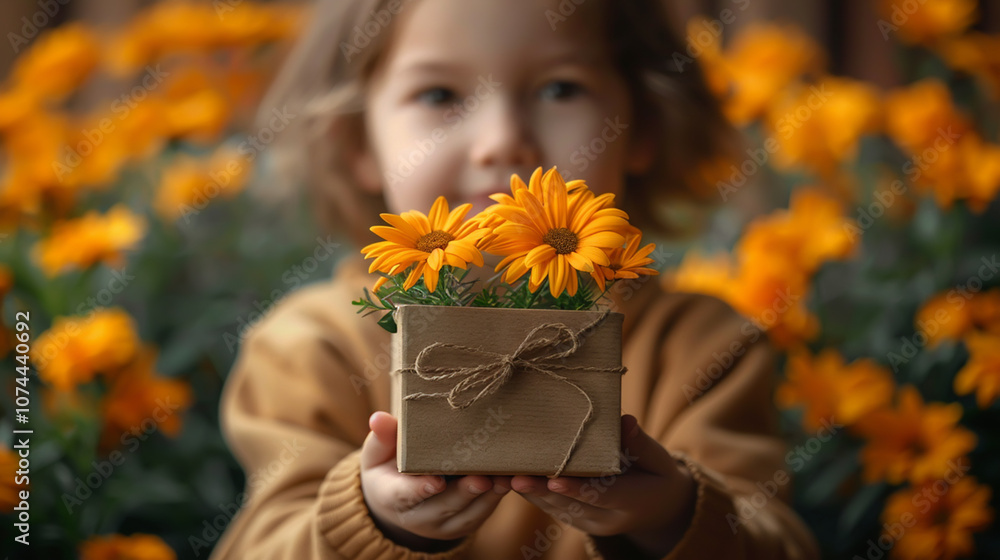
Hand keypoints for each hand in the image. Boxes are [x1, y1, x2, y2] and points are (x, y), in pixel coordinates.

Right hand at [360, 411, 511, 549]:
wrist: (396, 500)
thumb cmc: (388, 468)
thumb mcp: (377, 452)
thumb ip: (382, 437)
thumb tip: (378, 418)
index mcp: (391, 497)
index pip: (404, 495)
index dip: (419, 489)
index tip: (435, 482)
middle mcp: (416, 517)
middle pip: (442, 507)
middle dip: (463, 494)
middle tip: (482, 478)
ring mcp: (440, 525)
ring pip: (465, 515)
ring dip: (486, 498)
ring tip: (504, 478)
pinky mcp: (460, 526)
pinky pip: (479, 516)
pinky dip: (495, 500)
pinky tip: (509, 481)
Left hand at [510, 415, 695, 557]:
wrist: (659, 509)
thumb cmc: (658, 476)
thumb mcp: (660, 461)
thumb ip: (641, 444)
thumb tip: (625, 421)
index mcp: (633, 503)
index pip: (602, 495)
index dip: (578, 488)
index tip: (555, 479)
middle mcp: (609, 520)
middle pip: (571, 504)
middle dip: (541, 491)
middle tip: (515, 477)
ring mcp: (591, 524)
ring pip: (556, 509)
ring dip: (530, 493)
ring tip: (504, 475)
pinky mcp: (577, 521)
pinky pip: (552, 508)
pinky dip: (533, 494)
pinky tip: (511, 478)